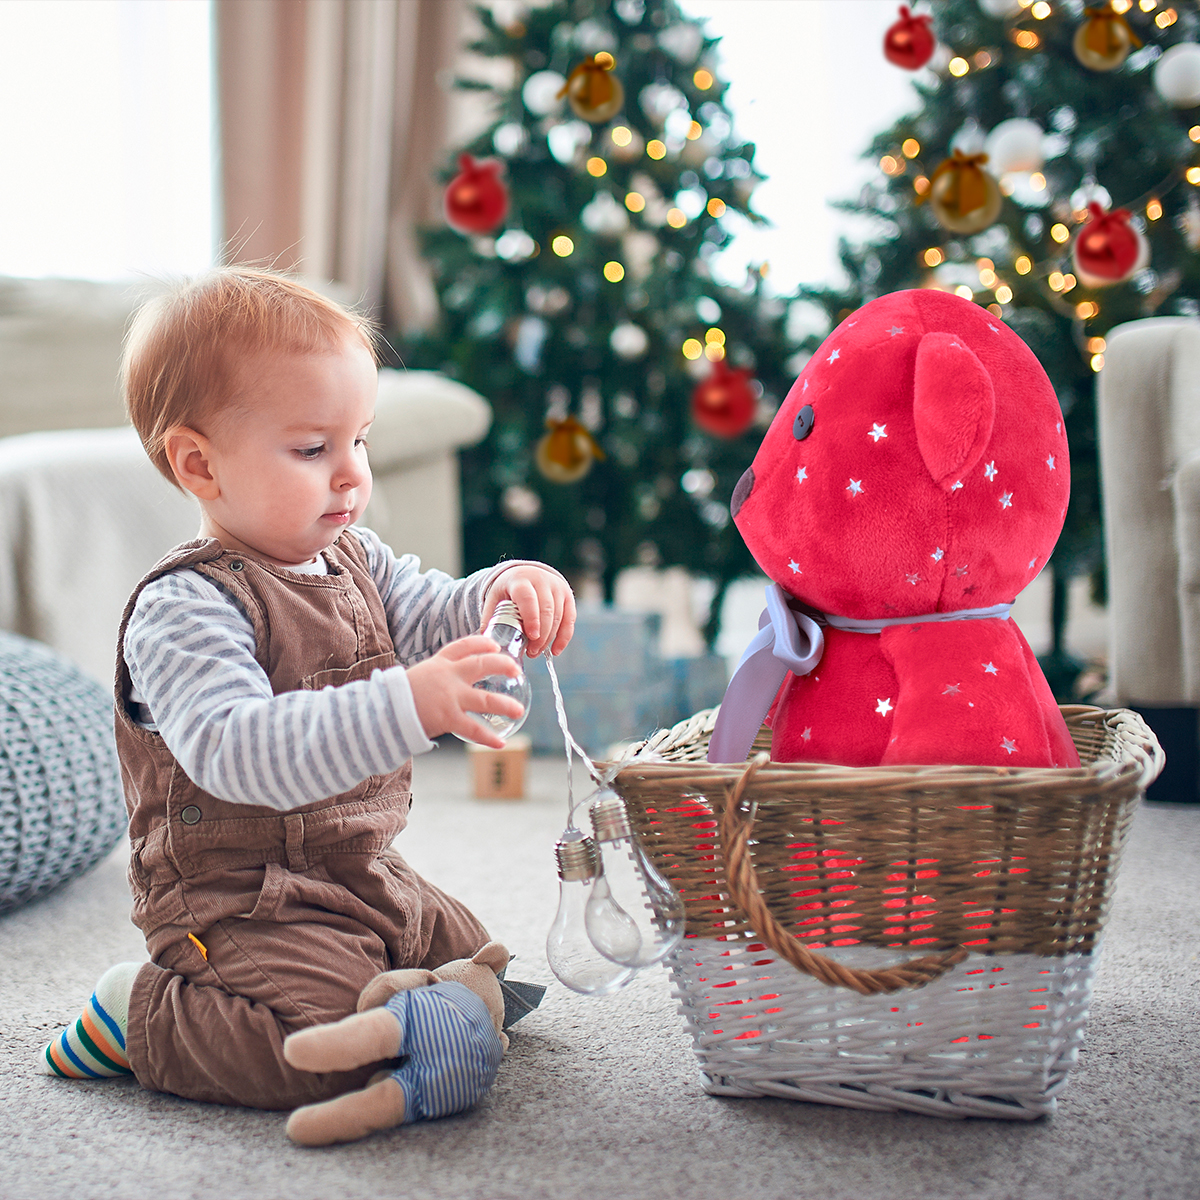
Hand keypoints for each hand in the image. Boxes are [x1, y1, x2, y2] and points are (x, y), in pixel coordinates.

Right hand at [406, 636, 524, 748]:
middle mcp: (448, 676)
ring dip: (504, 705)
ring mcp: (450, 697)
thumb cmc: (397, 697)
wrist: (383, 712)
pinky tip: (501, 743)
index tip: (495, 645)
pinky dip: (488, 738)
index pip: (463, 646)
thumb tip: (449, 685)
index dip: (481, 643)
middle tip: (516, 669)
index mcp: (439, 663)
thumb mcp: (418, 677)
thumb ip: (436, 678)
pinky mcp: (448, 717)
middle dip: (502, 665)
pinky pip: (473, 729)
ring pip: (485, 699)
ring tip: (519, 710)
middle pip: (481, 664)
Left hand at [482, 565, 575, 656]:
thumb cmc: (509, 590)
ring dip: (549, 638)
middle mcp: (542, 581)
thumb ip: (490, 617)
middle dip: (540, 634)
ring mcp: (557, 588)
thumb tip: (487, 642)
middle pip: (546, 610)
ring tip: (535, 652)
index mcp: (521, 580)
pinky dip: (563, 637)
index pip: (528, 598)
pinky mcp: (568, 597)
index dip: (531, 617)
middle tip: (530, 652)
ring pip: (558, 616)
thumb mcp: (496, 597)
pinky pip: (569, 619)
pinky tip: (555, 650)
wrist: (527, 574)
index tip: (531, 636)